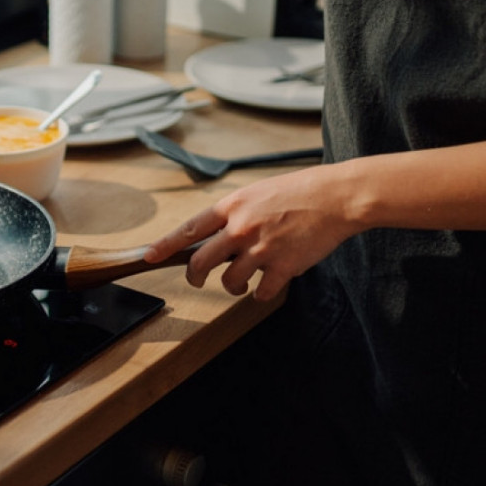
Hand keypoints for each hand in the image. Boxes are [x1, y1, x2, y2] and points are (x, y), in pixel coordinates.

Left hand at [143, 166, 359, 300]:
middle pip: (200, 262)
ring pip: (229, 281)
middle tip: (198, 280)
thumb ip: (236, 213)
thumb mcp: (259, 193)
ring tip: (244, 281)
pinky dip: (262, 293)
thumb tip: (218, 236)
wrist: (336, 198)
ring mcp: (261, 249)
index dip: (165, 245)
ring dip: (233, 286)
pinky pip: (260, 293)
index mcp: (233, 206)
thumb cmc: (301, 192)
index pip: (189, 229)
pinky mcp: (282, 267)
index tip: (149, 257)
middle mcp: (241, 227)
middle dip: (195, 276)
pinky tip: (269, 284)